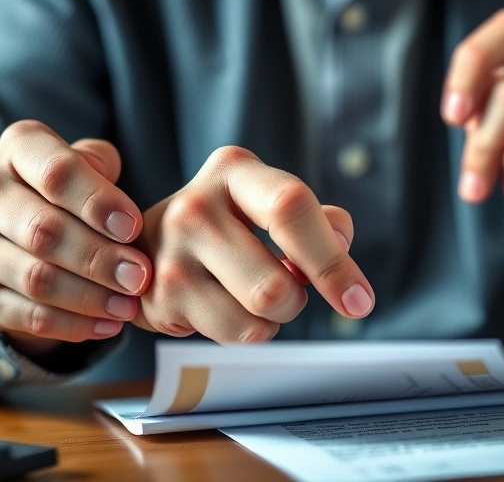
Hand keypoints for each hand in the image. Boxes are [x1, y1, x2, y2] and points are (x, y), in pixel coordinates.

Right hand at [0, 121, 152, 355]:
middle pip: (44, 231)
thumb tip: (122, 216)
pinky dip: (72, 325)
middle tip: (139, 276)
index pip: (56, 172)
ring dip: (89, 297)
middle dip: (99, 257)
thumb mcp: (91, 164)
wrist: (29, 232)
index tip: (133, 227)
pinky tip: (108, 325)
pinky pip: (27, 316)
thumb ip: (105, 171)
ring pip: (36, 278)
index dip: (97, 202)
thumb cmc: (74, 191)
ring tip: (129, 305)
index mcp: (18, 149)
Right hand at [131, 146, 373, 342]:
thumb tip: (341, 243)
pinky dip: (247, 330)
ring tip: (250, 294)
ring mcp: (173, 252)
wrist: (144, 249)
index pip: (292, 209)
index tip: (359, 300)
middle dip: (298, 299)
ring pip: (258, 315)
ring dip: (273, 318)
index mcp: (234, 170)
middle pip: (278, 283)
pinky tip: (225, 306)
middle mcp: (197, 204)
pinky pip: (234, 334)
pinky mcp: (160, 296)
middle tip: (287, 287)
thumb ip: (315, 219)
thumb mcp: (266, 204)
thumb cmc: (227, 226)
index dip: (332, 260)